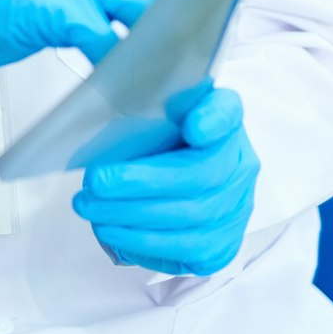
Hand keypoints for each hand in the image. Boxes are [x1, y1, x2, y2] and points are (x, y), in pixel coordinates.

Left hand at [72, 85, 258, 276]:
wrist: (181, 172)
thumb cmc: (163, 138)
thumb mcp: (156, 106)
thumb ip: (141, 94)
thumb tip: (101, 83)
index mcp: (225, 120)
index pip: (226, 113)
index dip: (212, 121)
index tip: (192, 126)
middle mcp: (240, 165)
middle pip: (197, 177)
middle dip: (138, 183)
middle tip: (95, 182)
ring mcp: (237, 208)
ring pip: (190, 219)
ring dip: (132, 217)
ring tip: (92, 209)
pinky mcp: (223, 244)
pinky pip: (187, 251)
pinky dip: (143, 244)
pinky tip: (113, 231)